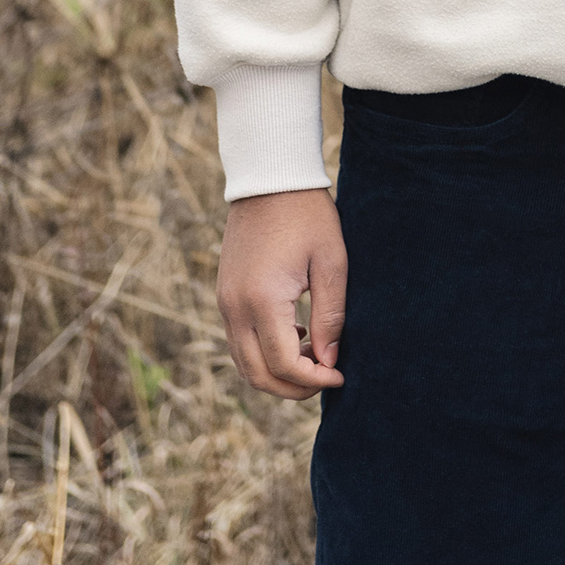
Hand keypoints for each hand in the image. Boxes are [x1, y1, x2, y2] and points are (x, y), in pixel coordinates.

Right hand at [216, 187, 347, 398]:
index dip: (313, 380)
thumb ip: (330, 315)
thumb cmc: (307, 213)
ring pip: (244, 362)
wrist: (269, 175)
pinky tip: (294, 336)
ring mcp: (224, 301)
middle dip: (292, 388)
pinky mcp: (224, 294)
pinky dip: (263, 352)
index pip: (283, 364)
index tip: (340, 377)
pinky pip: (238, 341)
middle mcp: (234, 307)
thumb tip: (330, 361)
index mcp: (262, 299)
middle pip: (257, 375)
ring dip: (276, 373)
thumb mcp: (331, 260)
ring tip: (314, 358)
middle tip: (326, 379)